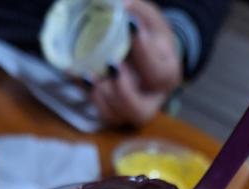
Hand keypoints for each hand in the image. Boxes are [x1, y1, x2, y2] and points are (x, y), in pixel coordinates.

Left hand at [90, 0, 182, 125]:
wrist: (147, 52)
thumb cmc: (149, 36)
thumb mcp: (150, 20)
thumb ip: (140, 12)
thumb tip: (123, 4)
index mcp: (167, 72)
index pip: (159, 70)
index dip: (145, 53)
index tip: (131, 28)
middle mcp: (154, 96)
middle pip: (142, 109)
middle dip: (122, 90)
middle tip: (110, 64)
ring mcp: (135, 107)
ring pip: (120, 116)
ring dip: (103, 95)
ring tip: (90, 73)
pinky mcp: (117, 111)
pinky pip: (105, 115)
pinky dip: (91, 97)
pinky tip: (81, 77)